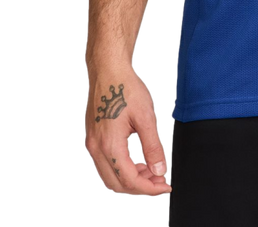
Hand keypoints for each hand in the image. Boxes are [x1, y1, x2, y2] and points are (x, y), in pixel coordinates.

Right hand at [83, 63, 171, 198]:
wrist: (108, 69)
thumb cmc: (126, 88)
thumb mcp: (146, 116)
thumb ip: (153, 146)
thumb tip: (161, 171)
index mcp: (109, 145)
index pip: (129, 180)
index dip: (149, 188)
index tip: (166, 186)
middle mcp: (95, 148)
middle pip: (116, 185)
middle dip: (140, 187)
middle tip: (160, 181)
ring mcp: (91, 144)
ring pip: (109, 177)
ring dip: (130, 179)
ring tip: (152, 170)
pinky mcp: (92, 138)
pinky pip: (105, 165)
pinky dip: (122, 169)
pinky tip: (138, 161)